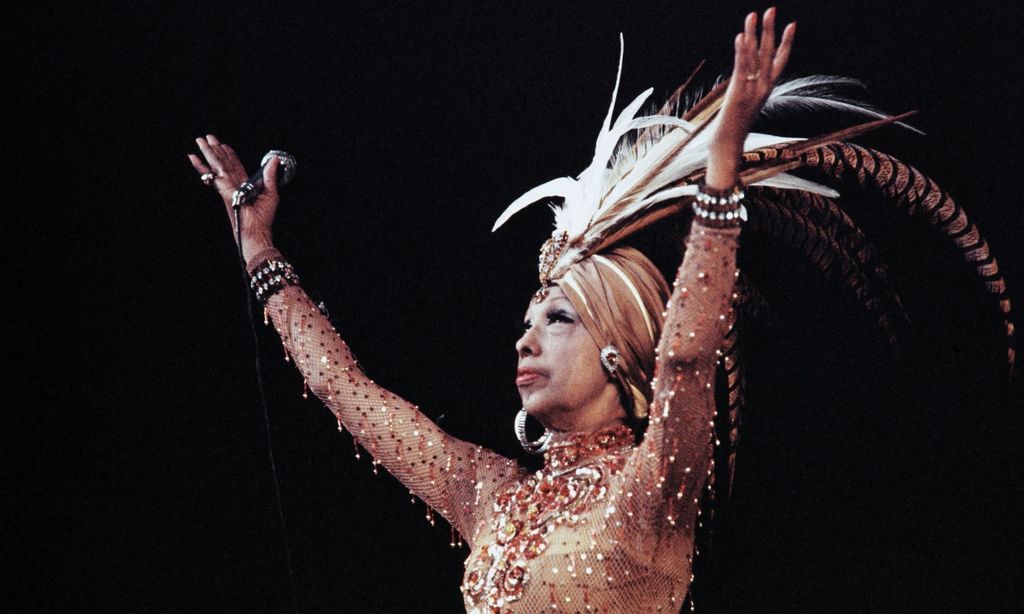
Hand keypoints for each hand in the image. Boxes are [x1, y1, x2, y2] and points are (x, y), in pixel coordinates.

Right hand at [188, 135, 280, 260]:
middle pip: (223, 163)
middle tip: (206, 137)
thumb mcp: (271, 192)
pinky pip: (213, 176)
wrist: (256, 232)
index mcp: (244, 186)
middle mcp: (233, 186)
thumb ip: (270, 175)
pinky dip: (202, 166)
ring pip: (216, 166)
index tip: (224, 145)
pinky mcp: (224, 191)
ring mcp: (227, 188)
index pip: (235, 166)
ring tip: (199, 141)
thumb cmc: (263, 219)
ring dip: (207, 152)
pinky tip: (194, 157)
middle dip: (215, 150)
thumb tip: (274, 160)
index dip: (230, 155)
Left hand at [706, 7, 794, 189]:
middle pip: (770, 53)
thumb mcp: (746, 103)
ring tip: (753, 15)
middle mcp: (764, 88)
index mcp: (767, 89)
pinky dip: (742, 52)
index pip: (781, 61)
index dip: (786, 42)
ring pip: (756, 58)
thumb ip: (749, 87)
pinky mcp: (738, 94)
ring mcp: (752, 91)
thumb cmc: (736, 126)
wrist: (729, 145)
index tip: (791, 24)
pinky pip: (742, 69)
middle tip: (772, 9)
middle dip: (770, 30)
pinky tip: (741, 37)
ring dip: (754, 35)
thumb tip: (746, 74)